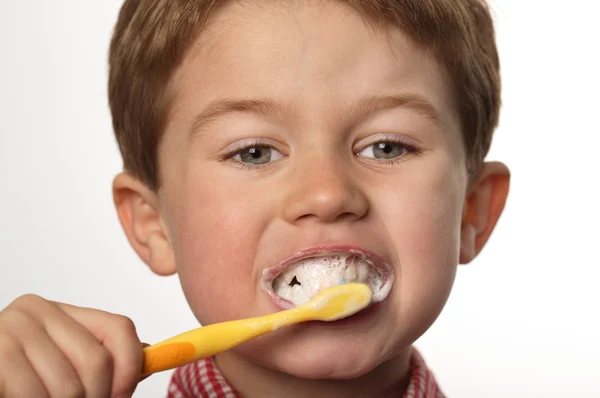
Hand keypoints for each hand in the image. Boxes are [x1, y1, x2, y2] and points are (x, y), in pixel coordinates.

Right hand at [0, 294, 143, 396]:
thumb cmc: (15, 377)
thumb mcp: (62, 363)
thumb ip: (102, 361)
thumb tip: (150, 361)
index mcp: (61, 312)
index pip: (119, 328)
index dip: (131, 367)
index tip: (122, 395)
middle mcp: (36, 311)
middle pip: (97, 362)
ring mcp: (10, 330)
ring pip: (68, 387)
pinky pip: (34, 395)